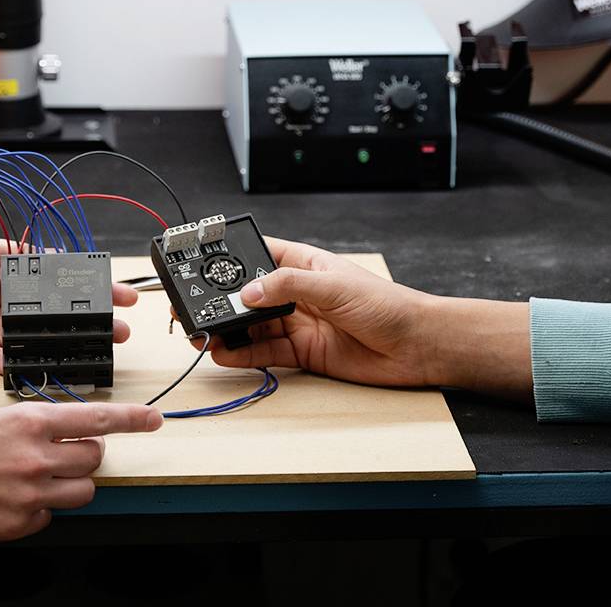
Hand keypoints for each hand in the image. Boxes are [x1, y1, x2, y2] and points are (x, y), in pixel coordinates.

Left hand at [0, 233, 137, 373]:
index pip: (53, 282)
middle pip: (53, 316)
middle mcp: (1, 306)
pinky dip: (33, 370)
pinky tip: (60, 369)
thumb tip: (46, 255)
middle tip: (120, 328)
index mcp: (3, 276)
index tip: (115, 291)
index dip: (84, 286)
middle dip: (89, 322)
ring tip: (102, 349)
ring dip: (70, 347)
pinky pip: (9, 366)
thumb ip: (8, 252)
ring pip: (39, 342)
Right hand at [0, 402, 161, 539]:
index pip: (97, 418)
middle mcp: (37, 457)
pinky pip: (49, 518)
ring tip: (37, 479)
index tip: (153, 419)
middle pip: (94, 459)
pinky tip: (10, 500)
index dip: (132, 419)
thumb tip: (61, 440)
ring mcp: (30, 494)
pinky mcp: (19, 524)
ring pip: (81, 492)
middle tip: (62, 456)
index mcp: (30, 422)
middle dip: (85, 456)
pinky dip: (38, 510)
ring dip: (69, 485)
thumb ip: (33, 429)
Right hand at [201, 236, 448, 387]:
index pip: (259, 255)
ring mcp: (298, 324)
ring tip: (202, 333)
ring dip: (228, 330)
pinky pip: (265, 353)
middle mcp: (298, 294)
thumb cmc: (387, 305)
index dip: (231, 258)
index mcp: (305, 265)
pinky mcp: (303, 353)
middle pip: (249, 295)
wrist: (416, 346)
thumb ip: (288, 285)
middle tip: (194, 306)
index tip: (202, 264)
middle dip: (222, 300)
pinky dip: (243, 354)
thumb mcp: (334, 285)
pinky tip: (224, 353)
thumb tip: (248, 291)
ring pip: (252, 326)